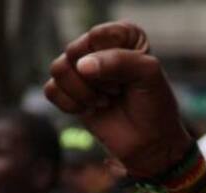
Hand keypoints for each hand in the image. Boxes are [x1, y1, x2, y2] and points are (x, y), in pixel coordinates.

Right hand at [45, 22, 191, 176]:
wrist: (150, 143)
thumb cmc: (154, 106)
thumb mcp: (149, 75)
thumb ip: (119, 61)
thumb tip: (81, 66)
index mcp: (122, 36)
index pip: (99, 35)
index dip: (113, 61)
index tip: (132, 77)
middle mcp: (98, 47)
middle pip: (74, 51)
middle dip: (98, 80)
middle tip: (118, 92)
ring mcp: (81, 68)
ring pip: (59, 69)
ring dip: (84, 93)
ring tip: (105, 101)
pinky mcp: (68, 91)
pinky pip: (51, 90)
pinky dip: (72, 105)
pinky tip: (92, 109)